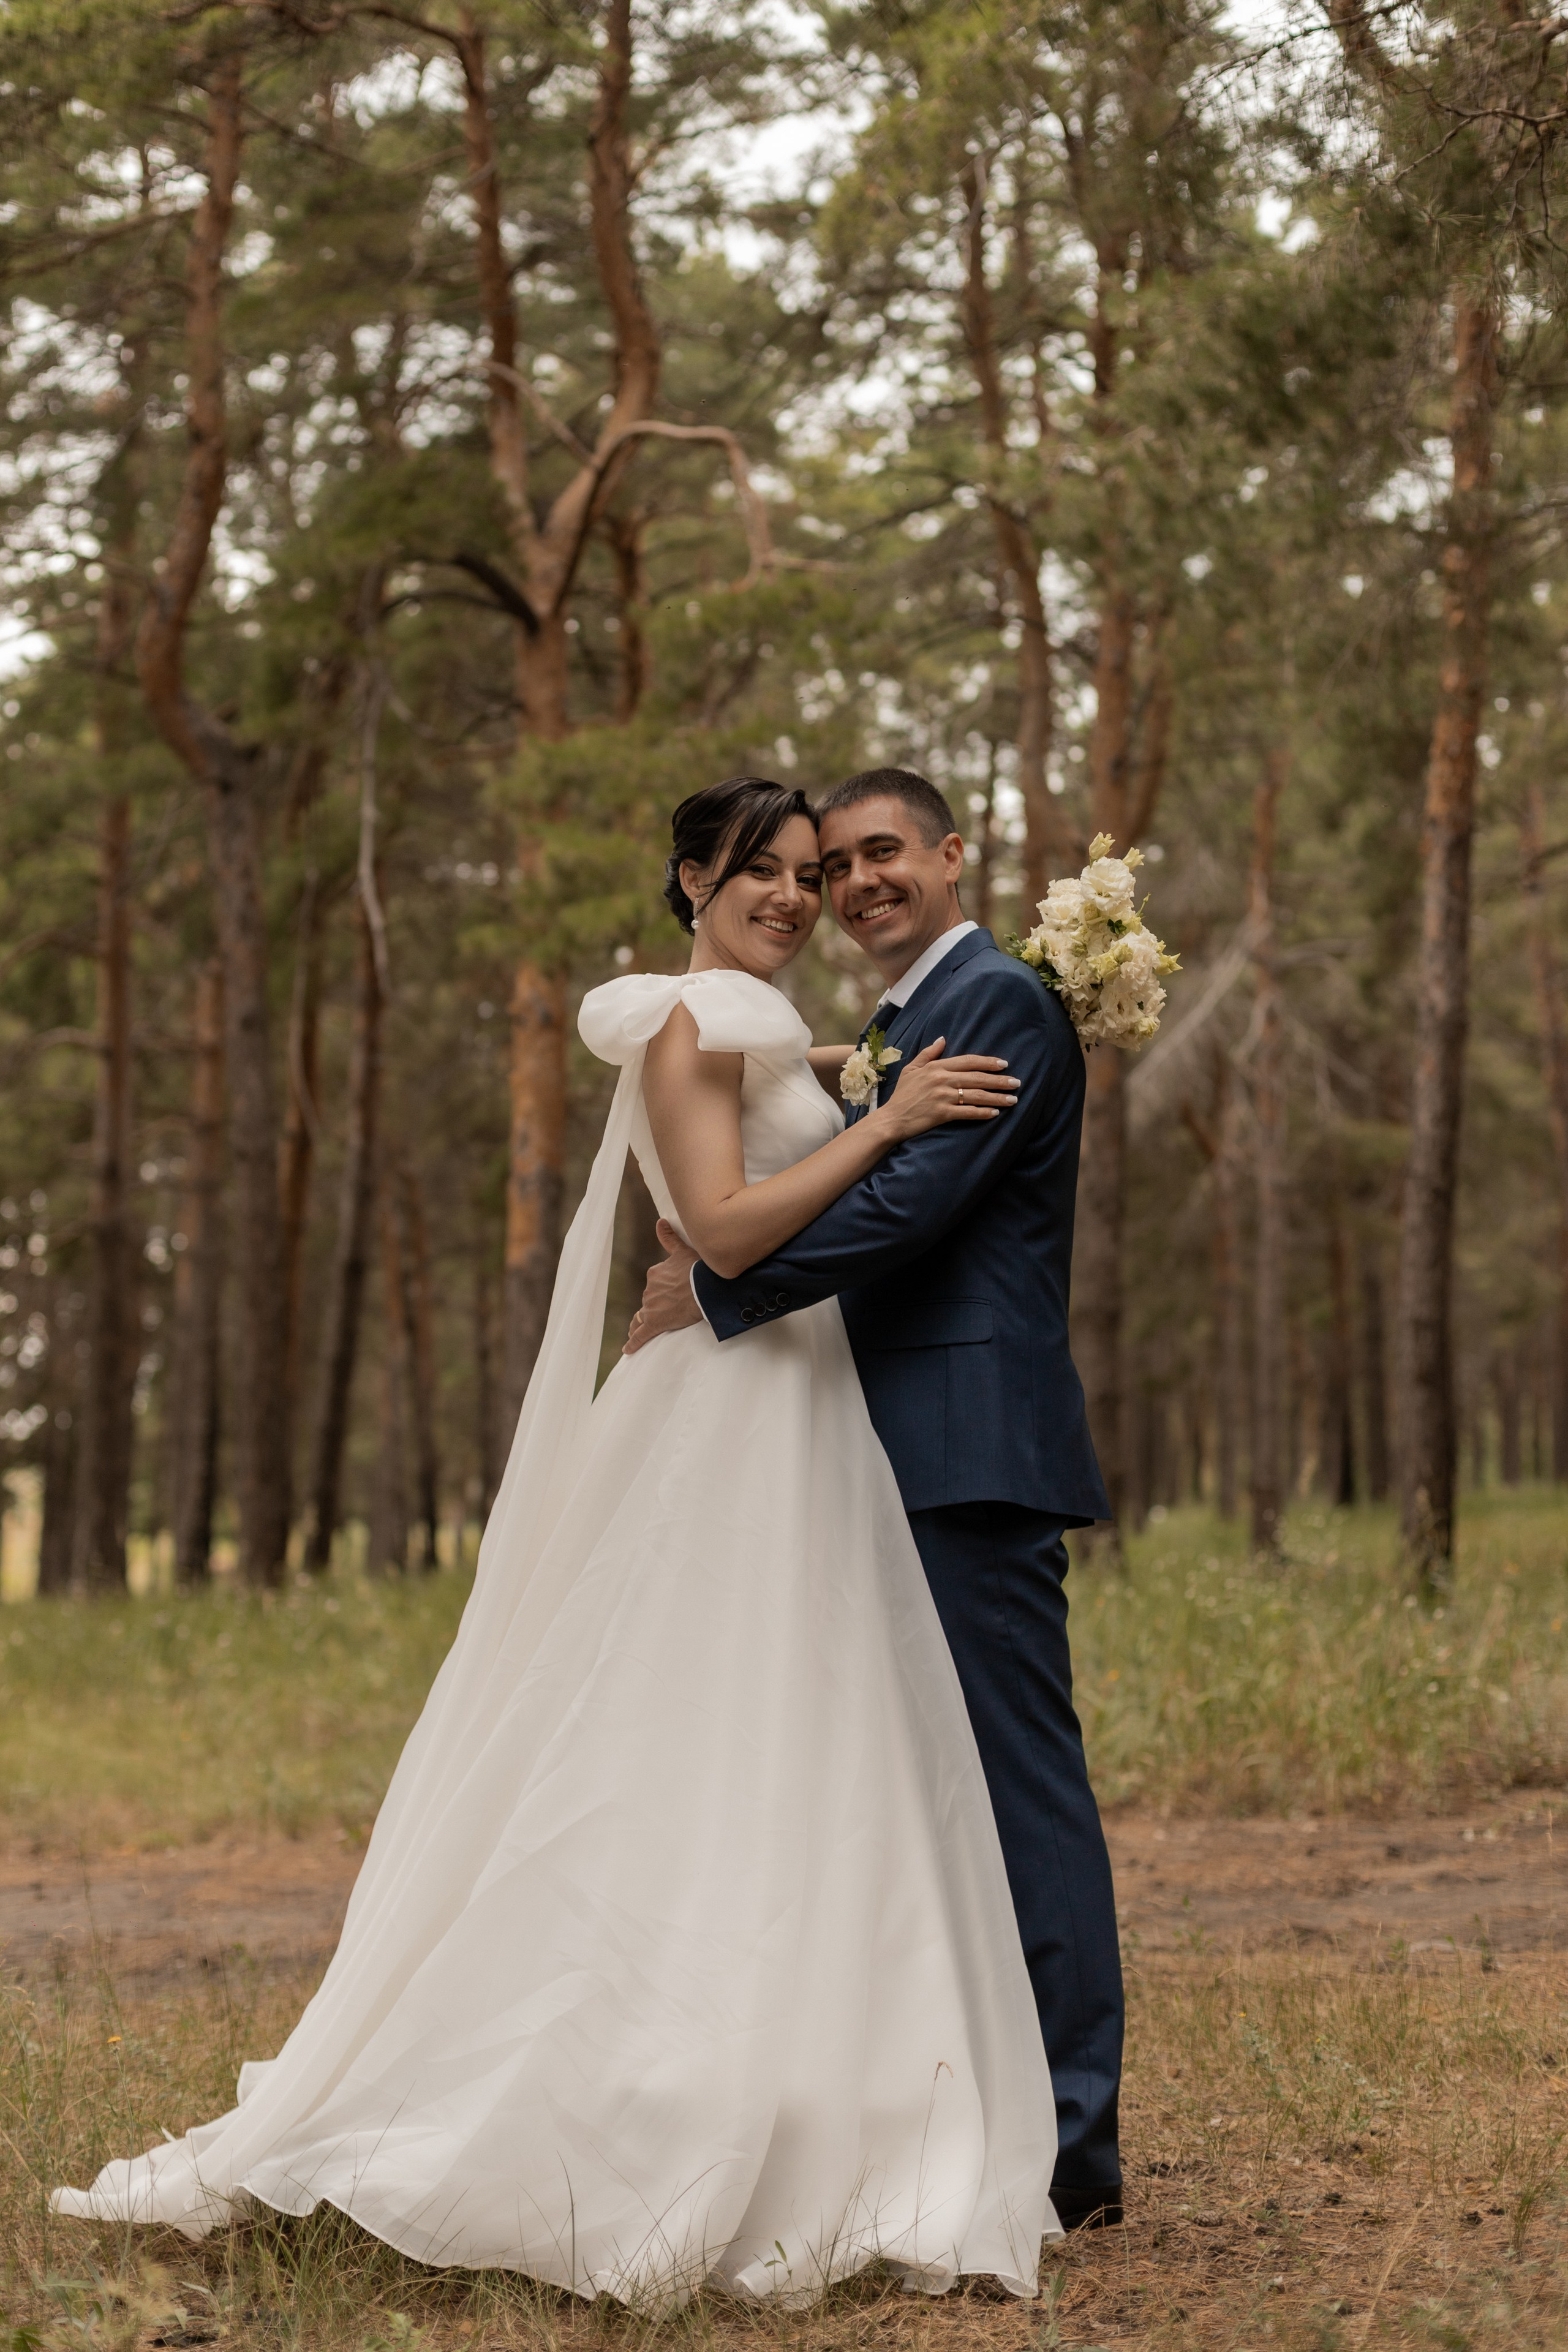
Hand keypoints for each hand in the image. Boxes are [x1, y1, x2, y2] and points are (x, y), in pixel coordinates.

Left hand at [624, 1219, 701, 1354]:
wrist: (706, 1289)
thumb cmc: (698, 1269)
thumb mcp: (683, 1251)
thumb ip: (669, 1238)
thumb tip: (660, 1221)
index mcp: (655, 1274)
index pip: (655, 1283)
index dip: (662, 1289)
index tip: (671, 1293)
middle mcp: (649, 1290)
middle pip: (650, 1300)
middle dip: (656, 1305)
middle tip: (670, 1312)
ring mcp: (651, 1308)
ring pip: (642, 1317)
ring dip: (641, 1323)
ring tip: (639, 1330)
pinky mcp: (655, 1324)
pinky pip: (641, 1335)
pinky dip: (633, 1343)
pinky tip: (627, 1350)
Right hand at [871, 1038, 1019, 1141]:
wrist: (891, 1119)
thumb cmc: (902, 1095)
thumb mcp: (911, 1069)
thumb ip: (928, 1054)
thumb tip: (942, 1039)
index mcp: (936, 1067)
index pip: (968, 1061)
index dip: (988, 1062)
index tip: (1004, 1064)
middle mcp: (941, 1080)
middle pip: (977, 1078)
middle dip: (1000, 1080)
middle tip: (1017, 1082)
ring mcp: (942, 1097)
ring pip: (977, 1095)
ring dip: (997, 1097)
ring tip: (1013, 1099)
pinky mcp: (942, 1114)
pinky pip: (968, 1112)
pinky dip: (983, 1113)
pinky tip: (995, 1113)